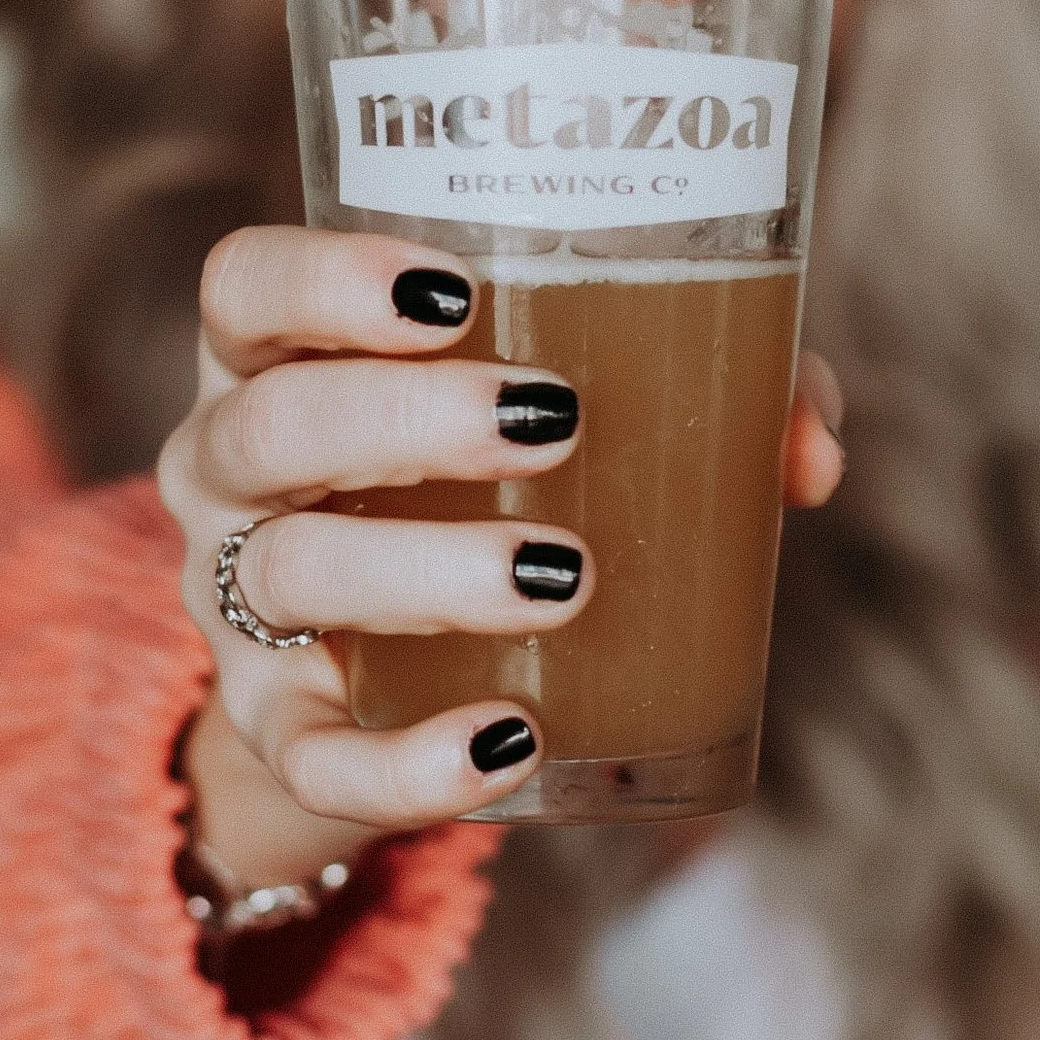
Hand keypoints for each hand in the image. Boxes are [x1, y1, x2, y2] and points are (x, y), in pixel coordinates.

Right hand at [158, 229, 844, 894]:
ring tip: (565, 574)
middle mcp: (229, 470)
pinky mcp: (276, 733)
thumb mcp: (557, 411)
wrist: (372, 667)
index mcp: (279, 357)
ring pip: (290, 573)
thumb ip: (696, 394)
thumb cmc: (478, 484)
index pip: (245, 288)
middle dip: (406, 417)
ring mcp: (237, 606)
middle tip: (553, 419)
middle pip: (268, 425)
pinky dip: (405, 762)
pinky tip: (506, 742)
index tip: (453, 290)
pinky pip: (315, 758)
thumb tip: (810, 450)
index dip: (325, 278)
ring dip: (426, 569)